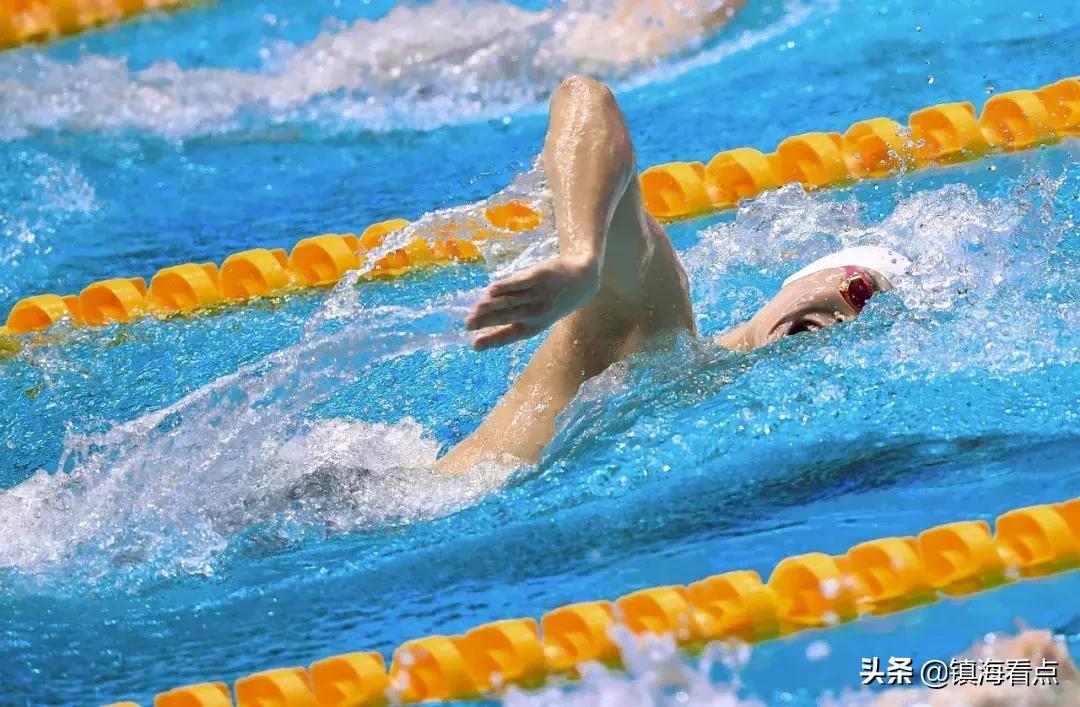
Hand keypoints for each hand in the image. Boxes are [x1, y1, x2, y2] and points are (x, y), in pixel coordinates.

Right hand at [465, 255, 599, 349]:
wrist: (582, 281)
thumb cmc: (552, 301)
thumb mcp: (536, 315)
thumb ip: (510, 317)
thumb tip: (480, 317)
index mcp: (534, 326)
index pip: (509, 335)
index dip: (491, 340)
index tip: (474, 345)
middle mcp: (536, 313)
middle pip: (507, 317)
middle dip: (487, 321)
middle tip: (468, 324)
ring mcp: (539, 295)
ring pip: (512, 301)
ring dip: (493, 305)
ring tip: (476, 309)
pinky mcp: (540, 277)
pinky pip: (520, 283)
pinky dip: (506, 286)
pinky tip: (491, 289)